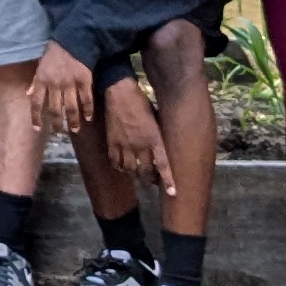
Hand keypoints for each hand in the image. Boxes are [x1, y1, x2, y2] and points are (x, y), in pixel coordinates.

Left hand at [30, 45, 95, 136]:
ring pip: (71, 108)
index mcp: (42, 80)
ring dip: (72, 121)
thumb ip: (35, 81)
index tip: (37, 129)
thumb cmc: (54, 53)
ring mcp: (70, 83)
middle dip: (57, 124)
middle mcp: (55, 84)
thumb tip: (28, 94)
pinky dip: (87, 110)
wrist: (73, 40)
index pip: (36, 103)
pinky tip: (88, 118)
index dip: (36, 117)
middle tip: (59, 132)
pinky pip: (86, 100)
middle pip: (55, 110)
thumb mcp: (40, 65)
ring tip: (74, 130)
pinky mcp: (84, 81)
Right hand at [104, 77, 176, 200]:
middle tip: (151, 179)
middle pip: (145, 170)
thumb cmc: (141, 102)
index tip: (172, 193)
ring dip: (134, 173)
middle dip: (149, 178)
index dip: (168, 180)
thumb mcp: (156, 118)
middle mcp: (140, 145)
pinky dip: (119, 167)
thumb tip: (161, 147)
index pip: (163, 164)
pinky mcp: (112, 143)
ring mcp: (124, 145)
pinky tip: (122, 166)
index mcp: (154, 138)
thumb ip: (157, 135)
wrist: (119, 93)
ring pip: (130, 169)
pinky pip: (115, 162)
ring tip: (136, 173)